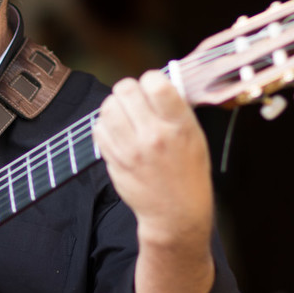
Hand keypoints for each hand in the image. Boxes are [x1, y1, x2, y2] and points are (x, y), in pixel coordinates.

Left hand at [94, 70, 213, 249]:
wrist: (176, 213)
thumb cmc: (188, 172)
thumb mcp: (195, 136)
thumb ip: (176, 109)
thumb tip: (159, 82)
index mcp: (179, 126)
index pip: (155, 83)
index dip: (151, 79)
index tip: (153, 87)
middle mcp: (153, 136)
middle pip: (125, 89)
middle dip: (129, 90)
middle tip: (135, 100)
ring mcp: (131, 149)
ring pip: (108, 107)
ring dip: (115, 106)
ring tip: (125, 114)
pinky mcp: (114, 160)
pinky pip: (99, 129)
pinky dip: (105, 125)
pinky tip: (118, 132)